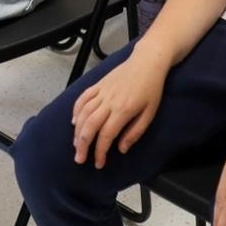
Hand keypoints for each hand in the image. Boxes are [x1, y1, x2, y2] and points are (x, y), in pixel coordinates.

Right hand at [70, 51, 167, 167]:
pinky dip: (75, 110)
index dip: (100, 151)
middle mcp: (109, 101)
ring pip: (83, 113)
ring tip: (76, 145)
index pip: (106, 135)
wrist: (147, 62)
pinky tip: (74, 122)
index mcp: (124, 109)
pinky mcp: (98, 84)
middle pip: (89, 125)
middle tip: (79, 159)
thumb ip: (135, 132)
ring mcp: (102, 91)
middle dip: (82, 145)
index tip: (100, 163)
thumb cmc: (151, 88)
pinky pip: (82, 98)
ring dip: (77, 131)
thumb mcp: (150, 113)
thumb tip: (121, 149)